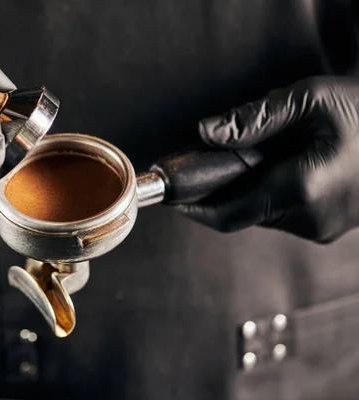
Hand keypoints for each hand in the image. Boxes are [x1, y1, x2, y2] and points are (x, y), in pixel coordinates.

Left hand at [176, 76, 358, 242]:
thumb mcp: (311, 100)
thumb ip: (254, 119)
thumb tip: (206, 134)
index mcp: (301, 190)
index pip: (227, 213)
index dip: (194, 207)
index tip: (172, 196)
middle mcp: (310, 220)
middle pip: (241, 212)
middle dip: (220, 190)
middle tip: (208, 162)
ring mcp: (323, 229)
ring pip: (262, 214)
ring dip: (247, 190)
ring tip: (256, 156)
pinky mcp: (331, 227)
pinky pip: (284, 215)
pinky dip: (270, 194)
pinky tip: (280, 167)